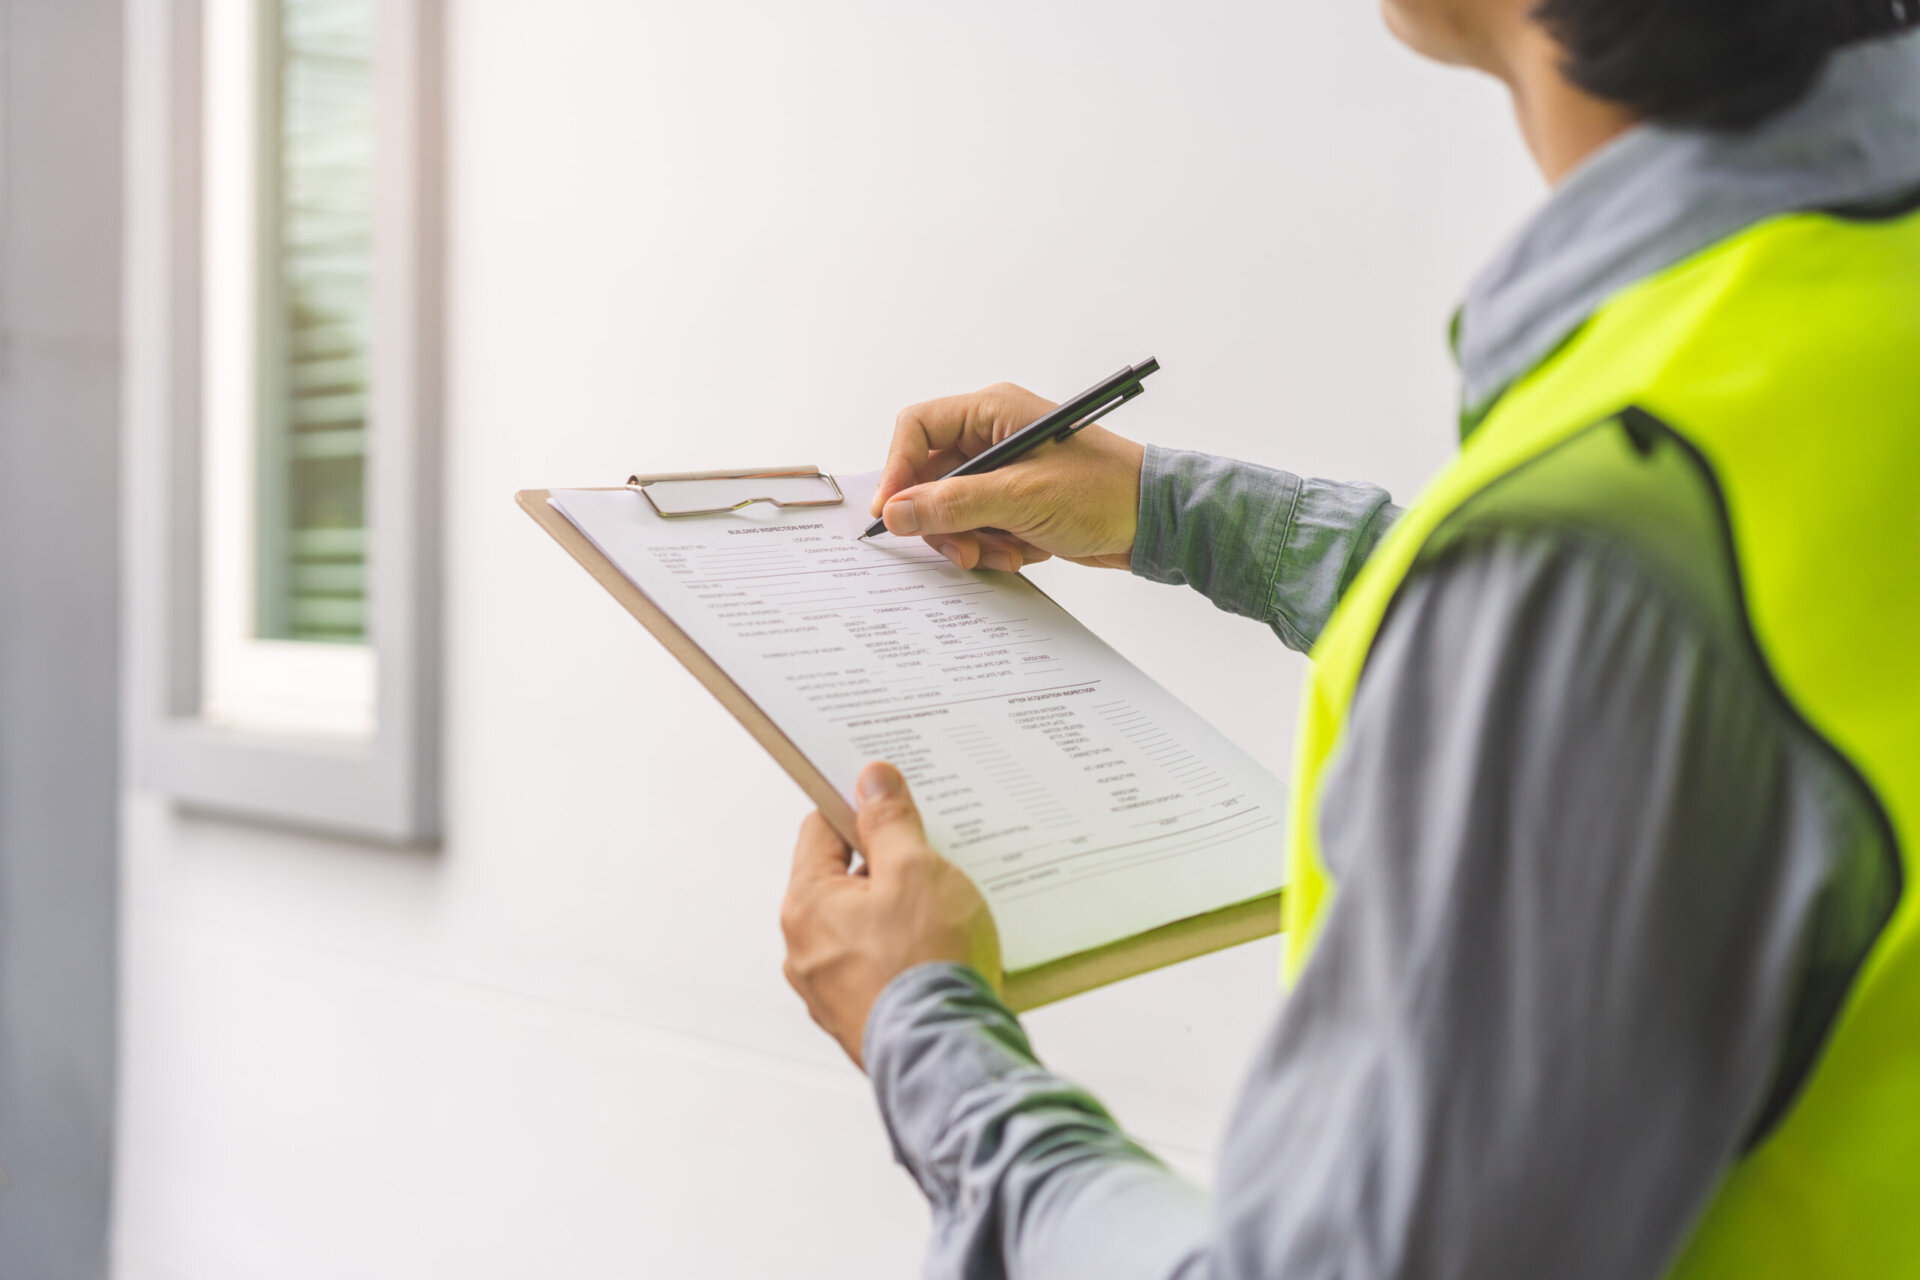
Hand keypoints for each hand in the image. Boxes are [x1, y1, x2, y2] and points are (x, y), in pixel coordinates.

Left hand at [780, 762, 1001, 1067]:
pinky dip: (904, 956)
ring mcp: (827, 990)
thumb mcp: (916, 869)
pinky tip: (941, 956)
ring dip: (899, 914)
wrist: (947, 1055)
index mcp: (806, 905)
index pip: (820, 831)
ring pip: (861, 928)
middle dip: (887, 866)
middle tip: (931, 862)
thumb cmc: (928, 963)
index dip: (859, 811)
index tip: (894, 806)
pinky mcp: (857, 1019)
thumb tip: (870, 779)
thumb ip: (890, 820)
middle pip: (842, 881)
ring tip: (944, 915)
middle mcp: (804, 950)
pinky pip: (877, 969)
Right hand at [873, 382, 1146, 571]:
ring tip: (1007, 551)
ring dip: (972, 539)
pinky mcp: (1014, 502)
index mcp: (993, 412)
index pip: (918, 429)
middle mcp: (993, 436)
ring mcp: (1004, 471)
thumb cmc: (1105, 492)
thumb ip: (953, 505)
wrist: (1152, 521)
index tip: (890, 513)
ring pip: (951, 509)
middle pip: (930, 477)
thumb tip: (896, 511)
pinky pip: (978, 527)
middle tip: (962, 548)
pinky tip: (1027, 549)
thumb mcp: (1021, 498)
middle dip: (943, 520)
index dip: (897, 470)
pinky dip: (995, 546)